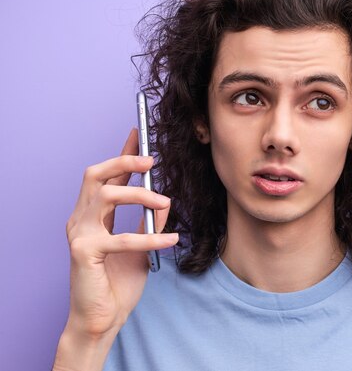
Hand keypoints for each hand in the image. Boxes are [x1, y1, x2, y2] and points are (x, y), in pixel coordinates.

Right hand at [62, 128, 177, 340]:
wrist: (102, 319)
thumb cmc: (118, 282)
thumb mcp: (141, 246)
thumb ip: (149, 222)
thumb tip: (164, 200)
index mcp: (93, 215)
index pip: (106, 176)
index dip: (123, 154)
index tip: (139, 134)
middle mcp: (81, 219)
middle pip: (96, 176)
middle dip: (123, 162)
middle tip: (151, 163)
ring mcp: (79, 235)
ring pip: (106, 197)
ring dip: (141, 196)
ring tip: (165, 204)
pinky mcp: (83, 253)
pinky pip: (121, 238)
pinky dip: (150, 238)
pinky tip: (171, 241)